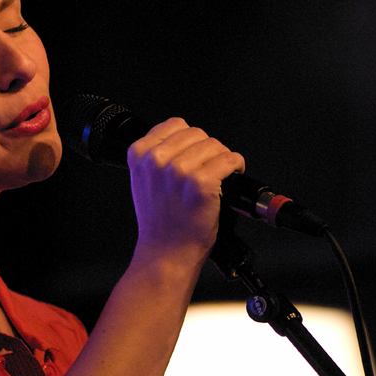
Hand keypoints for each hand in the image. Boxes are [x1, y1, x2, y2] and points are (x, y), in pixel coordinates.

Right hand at [127, 117, 244, 262]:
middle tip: (208, 168)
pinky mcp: (201, 183)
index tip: (194, 153)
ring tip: (218, 175)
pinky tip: (231, 176)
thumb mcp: (142, 179)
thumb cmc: (158, 220)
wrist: (166, 251)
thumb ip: (154, 155)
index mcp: (139, 154)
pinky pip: (229, 159)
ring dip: (222, 158)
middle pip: (197, 133)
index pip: (175, 124)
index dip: (190, 139)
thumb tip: (181, 138)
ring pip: (215, 145)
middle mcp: (156, 159)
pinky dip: (236, 165)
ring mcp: (179, 170)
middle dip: (207, 149)